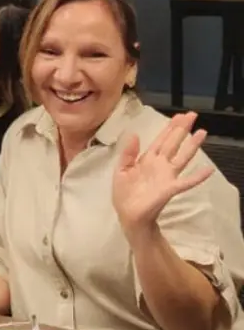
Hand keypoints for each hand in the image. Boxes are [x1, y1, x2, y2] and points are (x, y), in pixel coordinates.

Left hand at [112, 112, 212, 238]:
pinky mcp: (169, 189)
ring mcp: (167, 176)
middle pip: (173, 143)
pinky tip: (208, 169)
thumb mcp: (121, 170)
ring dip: (192, 146)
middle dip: (182, 129)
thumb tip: (134, 133)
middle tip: (192, 114)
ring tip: (202, 132)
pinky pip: (185, 182)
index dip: (169, 127)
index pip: (161, 140)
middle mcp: (160, 165)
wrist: (128, 215)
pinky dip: (197, 177)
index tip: (179, 115)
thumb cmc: (125, 194)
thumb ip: (128, 153)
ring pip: (182, 157)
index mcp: (147, 159)